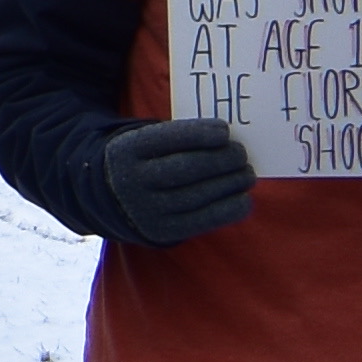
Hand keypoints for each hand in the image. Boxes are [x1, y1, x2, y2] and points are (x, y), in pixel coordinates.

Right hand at [98, 115, 256, 244]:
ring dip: (231, 182)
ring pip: (199, 194)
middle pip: (187, 167)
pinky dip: (230, 209)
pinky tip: (243, 198)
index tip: (224, 131)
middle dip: (221, 159)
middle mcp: (133, 181)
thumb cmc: (143, 161)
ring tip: (247, 174)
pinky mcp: (165, 231)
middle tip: (240, 153)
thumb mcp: (144, 142)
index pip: (167, 139)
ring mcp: (148, 209)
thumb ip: (177, 137)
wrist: (114, 199)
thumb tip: (225, 140)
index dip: (199, 134)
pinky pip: (205, 220)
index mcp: (126, 151)